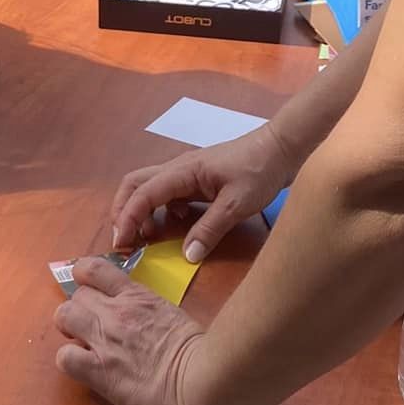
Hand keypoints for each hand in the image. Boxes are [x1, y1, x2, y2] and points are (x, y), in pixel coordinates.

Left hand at [54, 256, 209, 404]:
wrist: (204, 381)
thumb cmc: (204, 352)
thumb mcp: (176, 317)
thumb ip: (155, 313)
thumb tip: (149, 322)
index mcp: (138, 297)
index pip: (94, 270)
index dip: (86, 280)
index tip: (91, 291)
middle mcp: (116, 312)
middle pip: (76, 295)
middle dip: (78, 308)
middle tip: (90, 326)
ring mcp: (105, 340)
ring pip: (64, 316)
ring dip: (69, 329)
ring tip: (82, 344)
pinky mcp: (99, 371)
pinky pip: (65, 357)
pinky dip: (70, 360)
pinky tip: (85, 368)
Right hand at [111, 124, 296, 265]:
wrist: (282, 148)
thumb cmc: (259, 170)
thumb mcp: (237, 204)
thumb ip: (210, 230)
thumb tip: (187, 256)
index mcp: (182, 171)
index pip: (142, 194)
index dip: (127, 219)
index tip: (121, 244)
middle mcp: (178, 169)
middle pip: (135, 185)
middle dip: (124, 212)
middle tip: (125, 240)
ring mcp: (187, 173)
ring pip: (150, 188)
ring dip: (140, 211)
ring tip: (147, 237)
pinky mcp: (198, 180)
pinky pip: (169, 194)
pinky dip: (162, 210)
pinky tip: (177, 224)